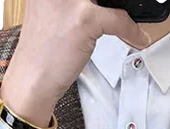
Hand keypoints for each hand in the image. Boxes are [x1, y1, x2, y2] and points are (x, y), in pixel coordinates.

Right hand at [0, 0, 151, 128]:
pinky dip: (131, 31)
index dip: (101, 1)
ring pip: (111, 0)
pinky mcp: (84, 19)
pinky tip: (137, 38)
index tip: (108, 7)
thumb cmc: (43, 52)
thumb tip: (103, 3)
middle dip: (110, 5)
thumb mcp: (54, 13)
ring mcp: (70, 0)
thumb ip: (74, 3)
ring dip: (124, 10)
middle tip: (113, 18)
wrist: (32, 79)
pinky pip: (118, 19)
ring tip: (127, 24)